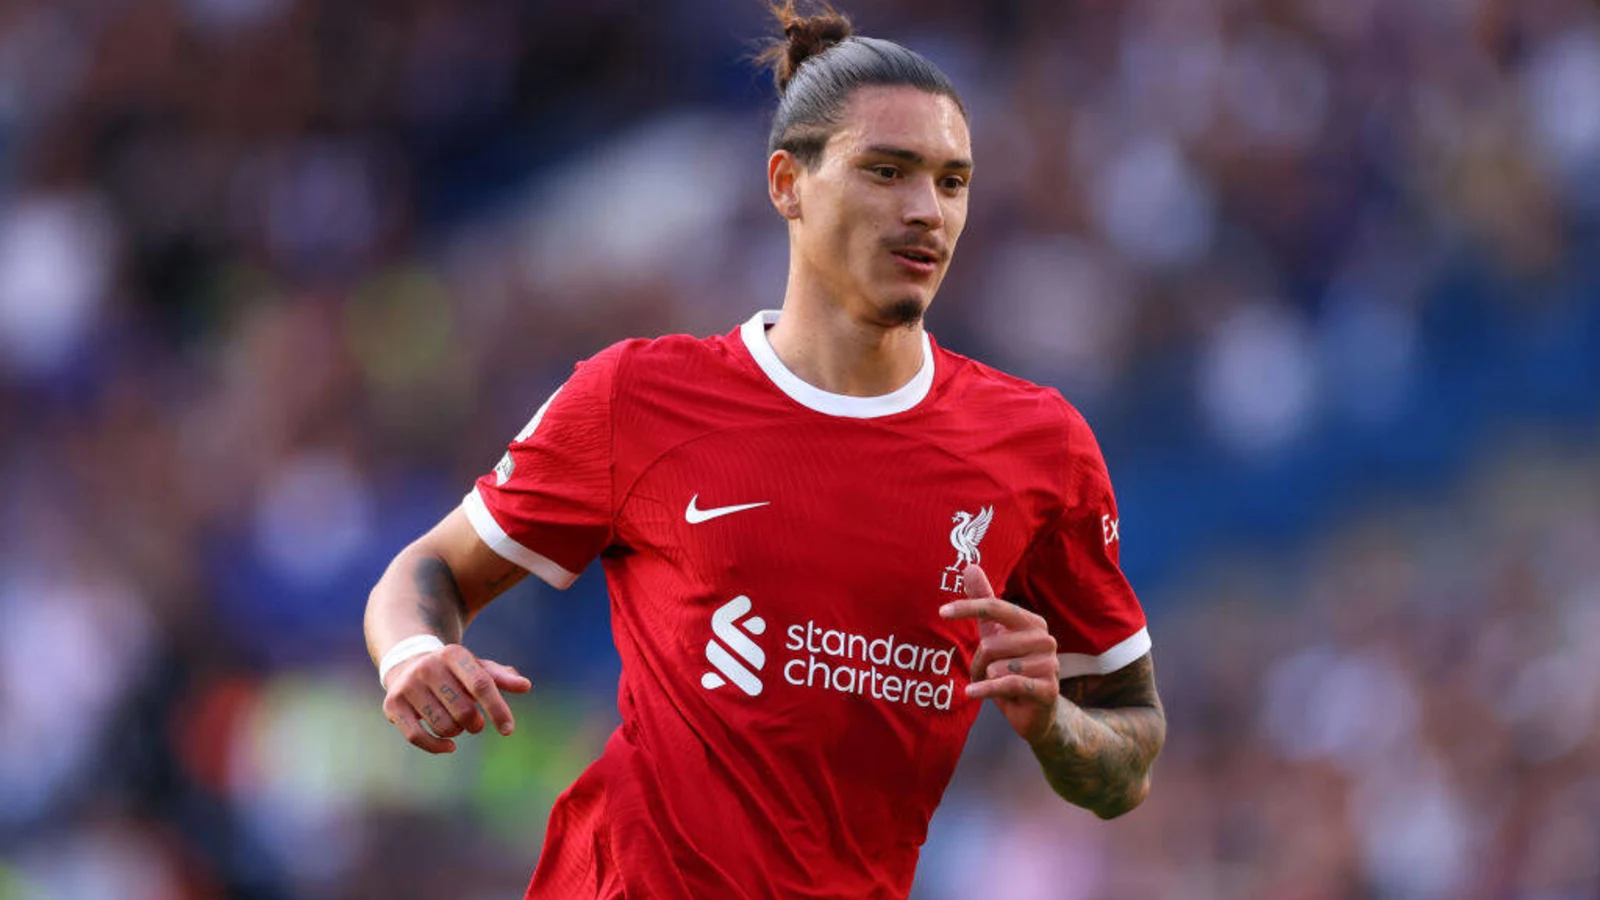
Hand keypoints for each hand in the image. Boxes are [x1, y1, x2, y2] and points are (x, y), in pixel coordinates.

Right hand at [381, 644, 531, 753]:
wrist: (408, 663)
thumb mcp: (477, 668)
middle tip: (475, 723)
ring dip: (456, 732)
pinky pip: (416, 737)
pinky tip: (450, 746)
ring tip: (456, 723)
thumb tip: (525, 686)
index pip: (481, 685)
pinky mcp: (392, 705)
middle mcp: (427, 666)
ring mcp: (407, 685)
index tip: (508, 730)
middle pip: (463, 710)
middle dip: (475, 723)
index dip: (497, 709)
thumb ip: (500, 677)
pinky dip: (437, 747)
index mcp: (453, 654)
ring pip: (443, 726)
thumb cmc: (453, 671)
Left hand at [939, 564, 1060, 743]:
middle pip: (990, 643)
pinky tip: (971, 693)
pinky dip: (984, 690)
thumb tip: (970, 566)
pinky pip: (1006, 684)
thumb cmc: (1012, 668)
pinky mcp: (1046, 689)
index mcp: (1032, 622)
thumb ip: (984, 601)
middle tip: (982, 673)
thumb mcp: (995, 633)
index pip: (996, 607)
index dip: (968, 607)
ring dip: (985, 679)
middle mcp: (1045, 639)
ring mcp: (1049, 664)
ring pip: (995, 667)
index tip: (942, 612)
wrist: (1037, 712)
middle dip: (978, 662)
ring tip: (995, 685)